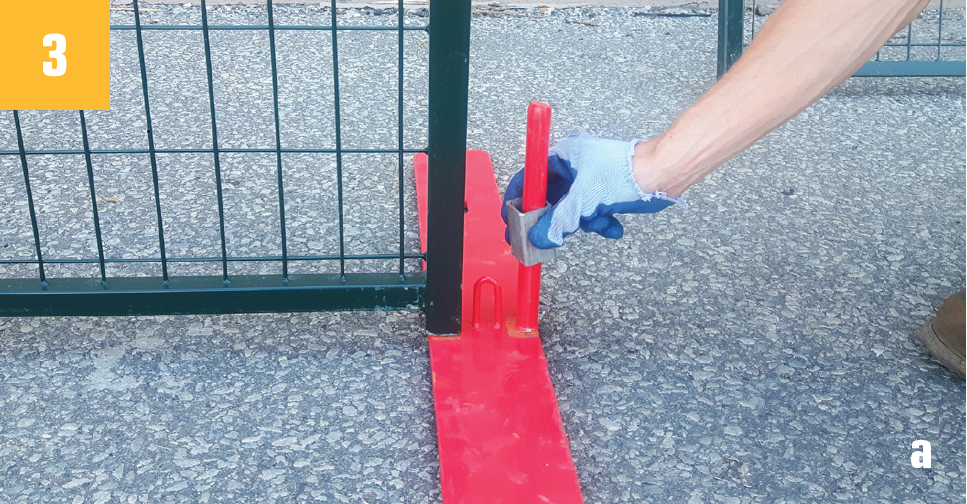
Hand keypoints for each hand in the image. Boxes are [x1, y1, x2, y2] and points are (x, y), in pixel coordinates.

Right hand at [502, 135, 682, 248]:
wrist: (664, 174)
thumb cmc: (627, 172)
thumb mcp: (584, 200)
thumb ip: (558, 222)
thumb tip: (540, 238)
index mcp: (563, 156)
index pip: (529, 178)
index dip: (518, 200)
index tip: (510, 220)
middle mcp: (575, 166)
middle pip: (550, 200)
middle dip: (554, 220)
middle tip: (543, 239)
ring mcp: (590, 181)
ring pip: (572, 211)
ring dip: (584, 223)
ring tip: (597, 222)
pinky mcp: (605, 194)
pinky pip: (592, 214)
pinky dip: (601, 223)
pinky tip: (612, 225)